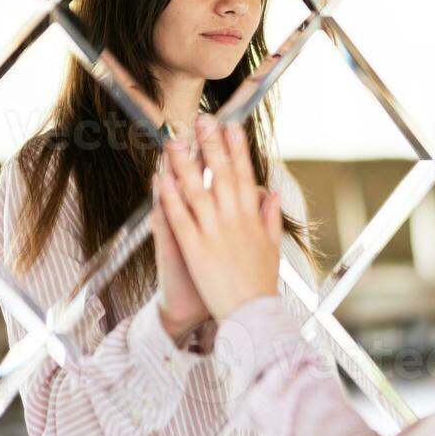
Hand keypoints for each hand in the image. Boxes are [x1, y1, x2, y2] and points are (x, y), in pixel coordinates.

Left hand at [154, 115, 281, 320]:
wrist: (252, 315)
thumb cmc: (260, 285)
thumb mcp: (272, 247)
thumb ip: (270, 217)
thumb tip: (272, 191)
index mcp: (252, 218)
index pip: (244, 175)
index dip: (237, 148)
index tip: (231, 125)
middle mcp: (234, 220)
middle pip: (221, 174)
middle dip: (210, 144)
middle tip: (201, 119)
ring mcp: (213, 233)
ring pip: (196, 189)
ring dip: (184, 162)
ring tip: (174, 140)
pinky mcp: (194, 248)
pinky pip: (179, 217)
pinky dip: (170, 196)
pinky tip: (161, 178)